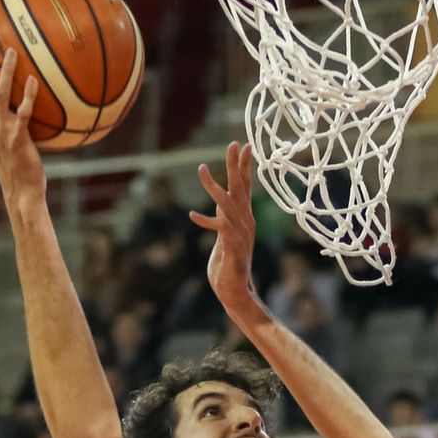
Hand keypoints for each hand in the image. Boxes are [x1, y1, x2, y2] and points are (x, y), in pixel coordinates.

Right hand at [0, 34, 45, 204]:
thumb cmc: (14, 168)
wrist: (20, 192)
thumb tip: (10, 104)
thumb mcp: (0, 141)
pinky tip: (34, 81)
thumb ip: (0, 122)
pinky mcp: (16, 139)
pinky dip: (28, 96)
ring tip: (10, 51)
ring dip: (4, 71)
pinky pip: (23, 113)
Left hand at [192, 141, 258, 315]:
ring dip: (213, 187)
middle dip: (236, 166)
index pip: (245, 188)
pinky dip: (205, 221)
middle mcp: (245, 223)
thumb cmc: (228, 267)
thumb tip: (219, 204)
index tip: (244, 146)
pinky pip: (219, 228)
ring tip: (201, 169)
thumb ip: (223, 220)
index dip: (244, 167)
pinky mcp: (232, 247)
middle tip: (233, 144)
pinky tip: (192, 215)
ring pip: (227, 204)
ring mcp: (240, 235)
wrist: (236, 293)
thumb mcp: (225, 238)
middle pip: (240, 189)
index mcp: (244, 219)